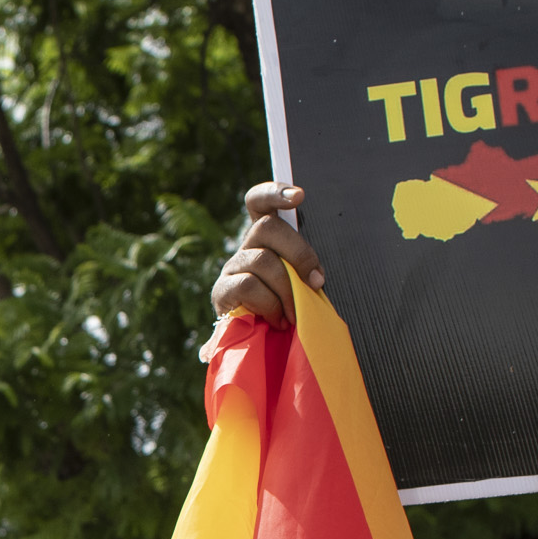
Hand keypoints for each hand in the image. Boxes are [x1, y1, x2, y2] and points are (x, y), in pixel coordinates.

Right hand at [209, 181, 326, 326]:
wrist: (260, 345)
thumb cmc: (288, 309)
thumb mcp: (301, 284)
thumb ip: (303, 268)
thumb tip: (313, 267)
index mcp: (266, 238)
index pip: (259, 202)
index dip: (274, 193)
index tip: (298, 196)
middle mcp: (247, 246)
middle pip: (266, 227)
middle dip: (298, 253)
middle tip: (315, 282)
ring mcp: (232, 267)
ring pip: (262, 260)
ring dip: (286, 289)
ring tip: (295, 314)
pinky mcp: (222, 291)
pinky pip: (249, 285)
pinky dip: (270, 304)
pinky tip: (277, 320)